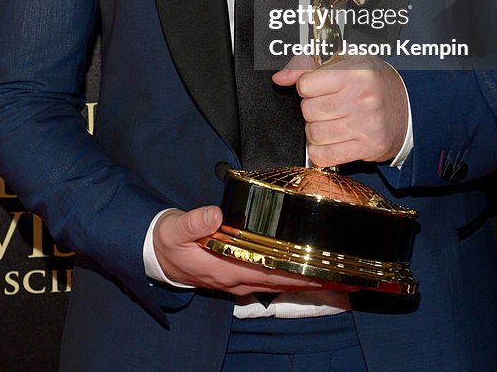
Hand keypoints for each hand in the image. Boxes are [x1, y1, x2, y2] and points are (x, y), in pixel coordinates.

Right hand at [152, 206, 324, 295]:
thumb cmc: (168, 241)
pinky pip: (268, 278)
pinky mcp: (236, 275)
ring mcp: (237, 280)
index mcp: (225, 268)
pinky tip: (301, 272)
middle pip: (280, 281)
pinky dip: (288, 277)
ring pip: (277, 282)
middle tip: (340, 274)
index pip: (269, 272)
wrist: (156, 254)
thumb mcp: (175, 229)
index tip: (321, 270)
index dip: (296, 273)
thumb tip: (215, 214)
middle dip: (310, 280)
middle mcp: (236, 279)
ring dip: (302, 280)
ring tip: (330, 275)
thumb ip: (194, 222)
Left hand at [273, 57, 407, 167]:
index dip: (307, 86)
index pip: (306, 84)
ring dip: (316, 130)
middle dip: (311, 109)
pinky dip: (321, 151)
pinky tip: (331, 140)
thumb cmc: (374, 81)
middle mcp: (362, 97)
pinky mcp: (368, 147)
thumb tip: (280, 78)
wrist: (409, 107)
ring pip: (314, 134)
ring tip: (331, 122)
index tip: (317, 87)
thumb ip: (307, 63)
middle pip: (308, 110)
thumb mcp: (345, 60)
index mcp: (356, 72)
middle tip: (326, 105)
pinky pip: (325, 156)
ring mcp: (365, 124)